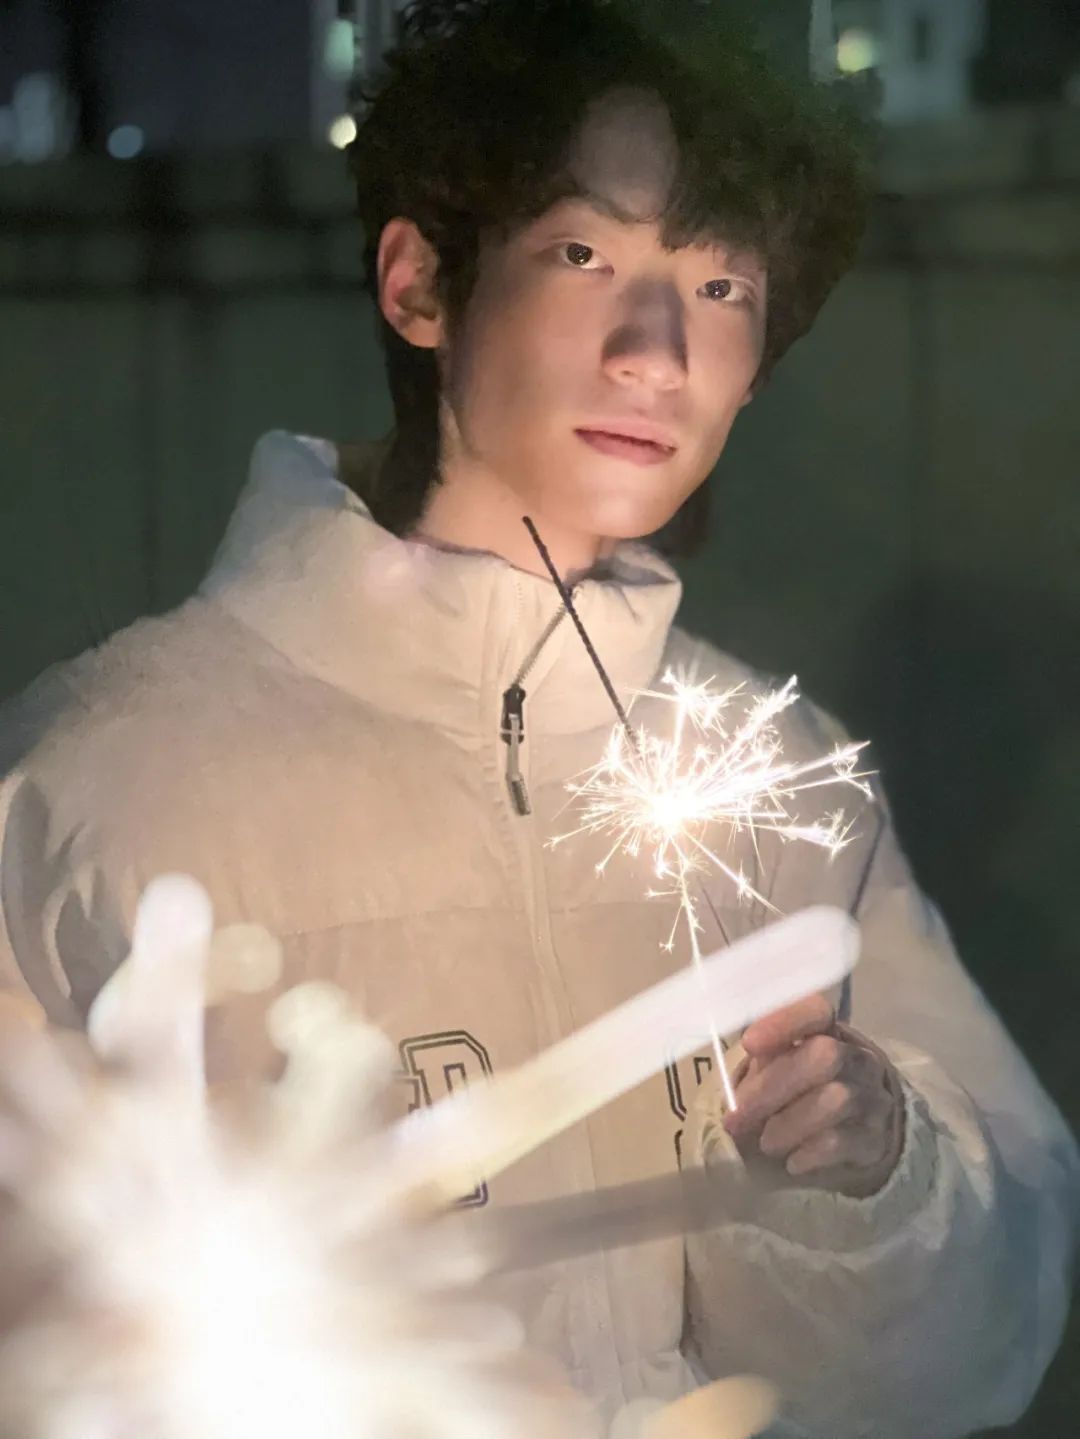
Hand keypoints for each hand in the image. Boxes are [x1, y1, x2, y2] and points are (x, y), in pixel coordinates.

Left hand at [723, 993, 904, 1197]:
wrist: (869, 1131)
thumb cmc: (812, 1090)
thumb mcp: (790, 1067)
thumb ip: (766, 1064)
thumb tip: (731, 1086)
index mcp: (831, 1032)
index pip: (817, 1011)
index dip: (784, 1022)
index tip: (749, 1044)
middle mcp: (858, 1058)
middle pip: (824, 1056)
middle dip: (772, 1087)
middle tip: (736, 1118)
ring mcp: (873, 1097)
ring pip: (835, 1100)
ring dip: (789, 1124)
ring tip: (767, 1143)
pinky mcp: (876, 1138)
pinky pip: (843, 1141)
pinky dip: (810, 1152)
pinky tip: (793, 1161)